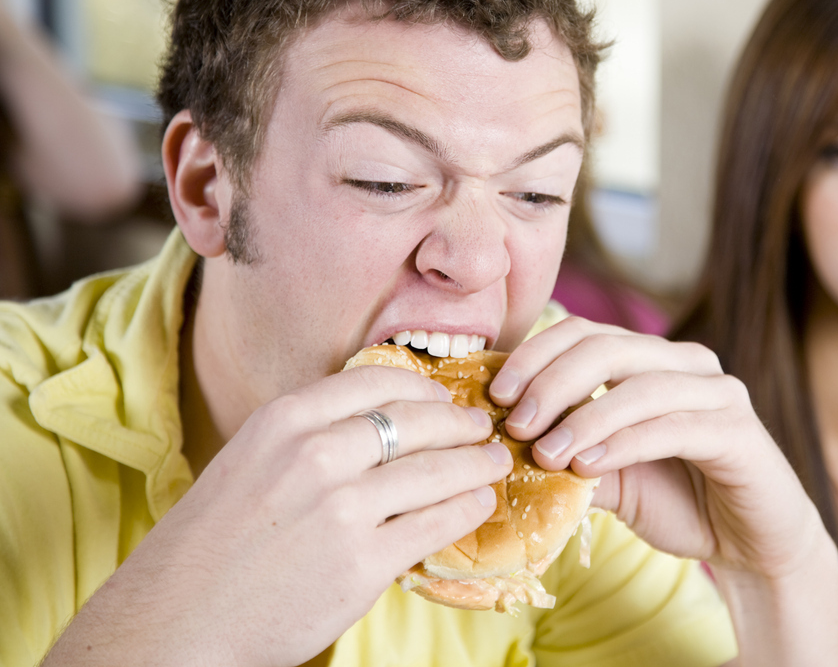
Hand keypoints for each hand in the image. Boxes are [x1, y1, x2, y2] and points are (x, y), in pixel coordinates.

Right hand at [45, 364, 512, 666]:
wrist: (174, 624)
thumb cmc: (207, 548)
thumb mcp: (247, 462)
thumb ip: (305, 437)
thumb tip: (374, 424)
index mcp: (283, 421)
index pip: (378, 382)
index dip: (423, 387)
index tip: (443, 395)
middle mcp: (315, 454)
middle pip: (417, 421)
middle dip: (459, 421)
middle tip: (480, 426)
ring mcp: (343, 509)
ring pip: (438, 470)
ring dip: (476, 462)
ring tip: (494, 461)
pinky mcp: (364, 563)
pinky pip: (437, 523)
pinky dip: (468, 508)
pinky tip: (479, 503)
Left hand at [489, 315, 822, 580]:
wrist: (753, 546)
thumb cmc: (681, 502)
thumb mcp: (608, 476)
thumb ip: (566, 453)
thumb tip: (497, 445)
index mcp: (652, 359)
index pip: (583, 333)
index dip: (534, 356)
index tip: (495, 396)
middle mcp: (686, 362)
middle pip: (605, 347)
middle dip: (551, 382)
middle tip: (513, 423)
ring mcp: (718, 391)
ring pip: (638, 385)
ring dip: (583, 418)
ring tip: (544, 453)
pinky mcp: (739, 430)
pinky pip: (672, 426)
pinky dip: (623, 442)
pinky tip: (587, 467)